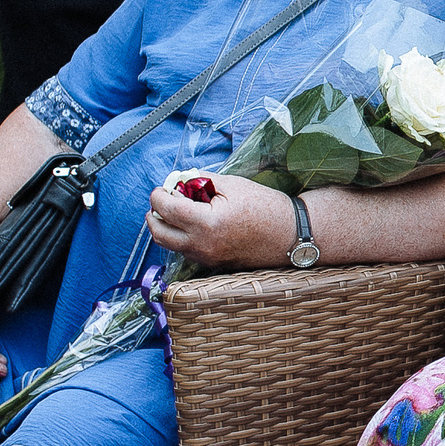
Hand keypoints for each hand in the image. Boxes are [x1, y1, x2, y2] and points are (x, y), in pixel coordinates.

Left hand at [145, 174, 296, 268]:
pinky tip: (193, 223)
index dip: (158, 195)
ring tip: (178, 210)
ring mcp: (207, 258)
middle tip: (162, 200)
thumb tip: (180, 181)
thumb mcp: (233, 184)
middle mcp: (202, 245)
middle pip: (159, 233)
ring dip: (166, 227)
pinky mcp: (213, 264)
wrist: (290, 235)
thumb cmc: (266, 207)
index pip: (166, 208)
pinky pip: (186, 251)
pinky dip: (181, 237)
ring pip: (170, 245)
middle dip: (154, 214)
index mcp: (207, 223)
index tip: (162, 187)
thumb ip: (201, 181)